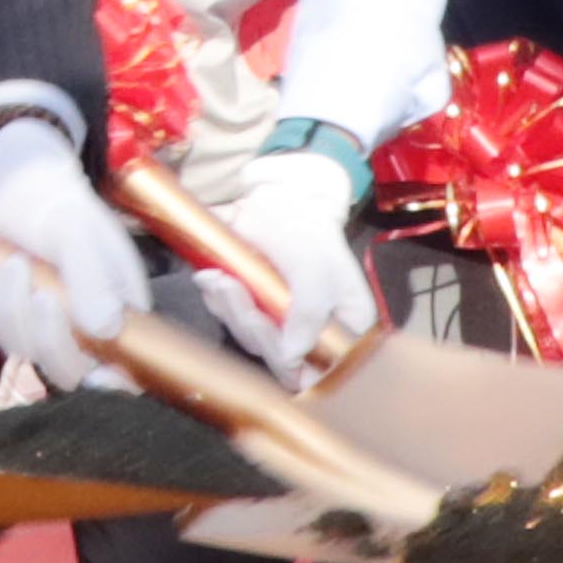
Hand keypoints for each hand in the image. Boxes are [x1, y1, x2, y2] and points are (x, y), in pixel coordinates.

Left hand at [0, 113, 146, 391]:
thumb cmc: (54, 198)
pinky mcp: (6, 316)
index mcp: (118, 305)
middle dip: (45, 335)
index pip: (127, 364)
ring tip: (8, 260)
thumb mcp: (77, 229)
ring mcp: (42, 323)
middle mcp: (83, 324)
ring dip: (8, 307)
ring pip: (22, 349)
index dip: (116, 383)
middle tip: (34, 284)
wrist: (10, 178)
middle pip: (68, 368)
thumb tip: (105, 328)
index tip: (97, 376)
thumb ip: (91, 276)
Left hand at [193, 154, 376, 375]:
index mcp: (348, 325)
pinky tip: (213, 278)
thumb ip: (309, 312)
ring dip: (230, 309)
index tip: (274, 344)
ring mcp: (284, 321)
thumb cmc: (307, 227)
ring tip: (218, 277)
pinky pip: (233, 320)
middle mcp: (317, 331)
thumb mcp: (316, 266)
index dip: (295, 365)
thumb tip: (292, 358)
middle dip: (252, 325)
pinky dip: (219, 301)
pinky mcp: (257, 308)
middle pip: (280, 357)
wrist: (278, 194)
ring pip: (252, 339)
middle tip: (232, 289)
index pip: (323, 369)